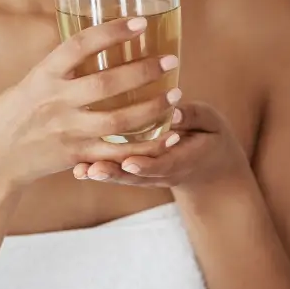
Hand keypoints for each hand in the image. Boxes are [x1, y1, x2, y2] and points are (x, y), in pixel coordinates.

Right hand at [0, 15, 181, 191]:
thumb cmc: (10, 116)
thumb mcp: (27, 84)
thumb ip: (57, 72)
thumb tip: (89, 50)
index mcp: (42, 76)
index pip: (79, 45)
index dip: (111, 32)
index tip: (140, 22)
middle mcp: (56, 102)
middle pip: (108, 84)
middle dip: (144, 71)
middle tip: (170, 61)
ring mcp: (67, 130)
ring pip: (120, 120)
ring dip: (153, 107)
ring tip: (175, 95)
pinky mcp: (77, 155)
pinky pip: (118, 152)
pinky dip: (145, 145)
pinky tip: (166, 134)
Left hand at [78, 101, 250, 189]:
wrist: (212, 170)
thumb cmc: (210, 136)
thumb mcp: (210, 123)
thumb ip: (192, 116)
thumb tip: (172, 110)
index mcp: (185, 161)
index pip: (164, 165)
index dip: (147, 165)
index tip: (130, 163)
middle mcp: (162, 173)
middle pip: (136, 176)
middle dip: (114, 174)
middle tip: (93, 170)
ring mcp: (148, 175)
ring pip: (123, 178)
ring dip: (101, 174)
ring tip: (80, 171)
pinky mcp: (136, 172)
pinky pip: (117, 173)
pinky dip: (98, 171)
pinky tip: (77, 168)